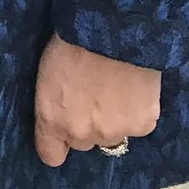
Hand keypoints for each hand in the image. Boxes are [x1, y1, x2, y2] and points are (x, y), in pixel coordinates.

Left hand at [32, 34, 159, 166]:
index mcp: (52, 119)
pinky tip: (133, 88)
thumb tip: (64, 117)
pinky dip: (136, 111)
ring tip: (114, 89)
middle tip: (91, 96)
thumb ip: (54, 106)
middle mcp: (81, 133)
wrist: (112, 33)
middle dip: (86, 125)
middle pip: (84, 142)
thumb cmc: (71, 43)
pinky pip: (137, 125)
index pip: (51, 155)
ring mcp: (114, 132)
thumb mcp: (46, 74)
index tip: (61, 134)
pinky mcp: (142, 126)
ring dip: (112, 120)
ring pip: (112, 135)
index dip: (57, 145)